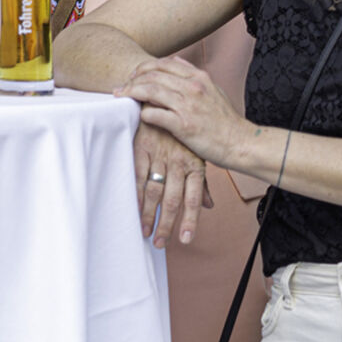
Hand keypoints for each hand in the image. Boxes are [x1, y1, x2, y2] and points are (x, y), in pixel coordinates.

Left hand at [118, 56, 248, 168]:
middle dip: (132, 79)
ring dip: (132, 93)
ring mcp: (188, 106)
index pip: (163, 64)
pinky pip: (155, 114)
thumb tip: (175, 62)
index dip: (144, 68)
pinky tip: (139, 116)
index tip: (134, 75)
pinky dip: (143, 113)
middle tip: (122, 87)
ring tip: (122, 97)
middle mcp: (192, 87)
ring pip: (150, 91)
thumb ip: (193, 76)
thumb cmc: (226, 121)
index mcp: (199, 77)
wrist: (241, 143)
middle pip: (152, 75)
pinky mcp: (184, 125)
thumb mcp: (214, 90)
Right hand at [130, 120, 211, 248]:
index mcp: (194, 163)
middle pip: (172, 200)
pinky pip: (138, 175)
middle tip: (159, 243)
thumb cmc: (179, 129)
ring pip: (154, 191)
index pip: (193, 198)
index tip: (186, 240)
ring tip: (144, 232)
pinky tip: (133, 208)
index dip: (190, 220)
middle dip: (165, 224)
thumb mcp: (196, 153)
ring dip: (148, 214)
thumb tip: (209, 205)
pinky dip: (135, 194)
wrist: (160, 97)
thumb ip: (201, 181)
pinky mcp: (141, 147)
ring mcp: (159, 155)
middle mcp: (177, 161)